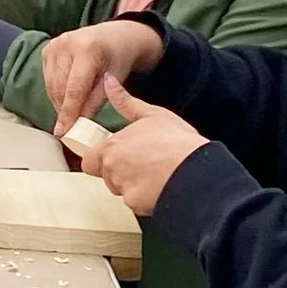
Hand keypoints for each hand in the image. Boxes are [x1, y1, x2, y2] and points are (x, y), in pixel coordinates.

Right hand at [38, 15, 166, 140]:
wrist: (115, 36)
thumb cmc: (118, 58)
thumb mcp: (114, 81)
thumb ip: (95, 103)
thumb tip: (78, 126)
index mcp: (87, 49)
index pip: (74, 89)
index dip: (68, 113)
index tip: (63, 132)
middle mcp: (66, 43)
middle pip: (59, 88)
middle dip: (64, 110)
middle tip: (70, 127)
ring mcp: (54, 44)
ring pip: (50, 86)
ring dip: (59, 103)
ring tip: (71, 113)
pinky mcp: (47, 49)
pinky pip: (47, 79)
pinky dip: (55, 92)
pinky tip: (67, 96)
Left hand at [90, 78, 205, 215]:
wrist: (197, 171)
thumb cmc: (176, 141)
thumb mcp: (152, 114)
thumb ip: (125, 102)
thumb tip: (108, 82)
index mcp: (111, 148)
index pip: (90, 160)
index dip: (102, 159)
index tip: (120, 155)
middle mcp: (112, 171)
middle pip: (106, 176)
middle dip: (119, 172)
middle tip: (144, 163)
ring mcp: (123, 189)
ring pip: (121, 190)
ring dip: (133, 184)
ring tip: (155, 173)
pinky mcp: (136, 205)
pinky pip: (135, 203)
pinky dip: (145, 197)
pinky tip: (160, 187)